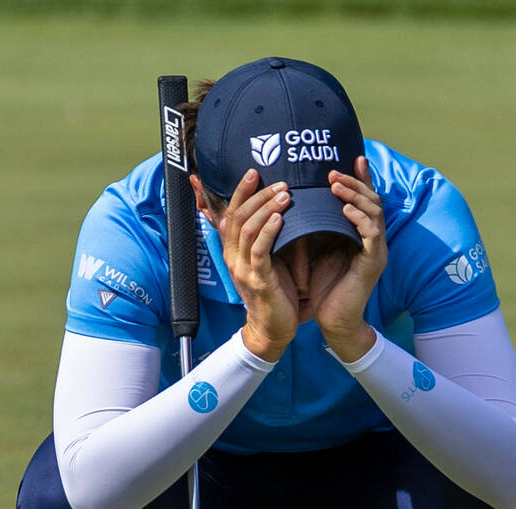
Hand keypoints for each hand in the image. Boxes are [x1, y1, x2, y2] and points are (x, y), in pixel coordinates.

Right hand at [219, 169, 297, 361]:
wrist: (274, 329)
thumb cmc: (276, 293)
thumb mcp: (269, 260)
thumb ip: (268, 238)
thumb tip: (278, 211)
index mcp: (233, 250)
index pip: (232, 213)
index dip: (241, 191)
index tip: (254, 172)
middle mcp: (233, 256)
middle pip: (238, 216)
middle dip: (257, 195)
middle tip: (279, 181)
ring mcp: (242, 268)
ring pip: (247, 229)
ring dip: (266, 208)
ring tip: (284, 194)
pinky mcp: (257, 281)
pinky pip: (260, 250)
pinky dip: (269, 231)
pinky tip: (280, 218)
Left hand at [312, 156, 387, 362]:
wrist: (332, 320)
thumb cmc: (322, 285)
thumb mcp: (315, 247)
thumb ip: (313, 223)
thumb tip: (293, 196)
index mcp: (360, 234)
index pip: (365, 199)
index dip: (360, 178)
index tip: (350, 157)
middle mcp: (373, 239)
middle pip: (373, 200)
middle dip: (354, 183)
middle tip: (332, 173)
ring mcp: (376, 251)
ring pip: (374, 212)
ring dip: (355, 195)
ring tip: (335, 185)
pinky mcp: (373, 264)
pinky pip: (372, 234)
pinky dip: (359, 219)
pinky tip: (343, 210)